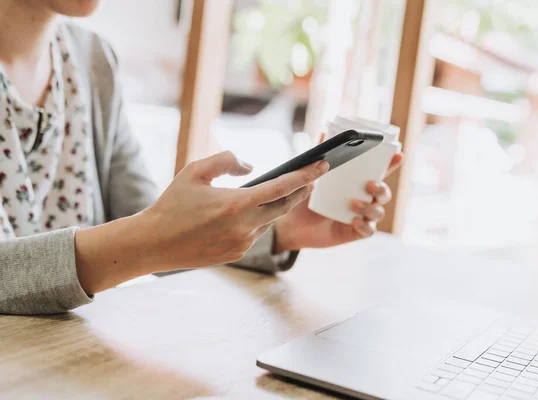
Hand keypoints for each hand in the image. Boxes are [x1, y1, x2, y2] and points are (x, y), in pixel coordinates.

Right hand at [75, 151, 328, 293]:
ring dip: (276, 206)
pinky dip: (257, 220)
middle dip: (301, 191)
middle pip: (284, 206)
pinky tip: (250, 213)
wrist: (154, 243)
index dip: (306, 175)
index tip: (323, 165)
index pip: (282, 187)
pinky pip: (255, 233)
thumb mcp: (195, 171)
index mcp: (237, 204)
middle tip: (312, 177)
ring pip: (269, 220)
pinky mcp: (236, 254)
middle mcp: (245, 226)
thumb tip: (252, 167)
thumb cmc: (172, 204)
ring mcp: (242, 243)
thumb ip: (227, 160)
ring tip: (281, 191)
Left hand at [273, 153, 402, 252]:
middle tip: (369, 184)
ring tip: (353, 203)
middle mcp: (363, 199)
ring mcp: (360, 216)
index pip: (378, 172)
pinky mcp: (353, 232)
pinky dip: (364, 226)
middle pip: (384, 193)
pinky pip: (368, 231)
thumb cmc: (304, 197)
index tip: (398, 155)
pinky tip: (354, 221)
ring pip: (378, 212)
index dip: (391, 164)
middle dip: (382, 188)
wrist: (291, 223)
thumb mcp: (309, 176)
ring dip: (370, 207)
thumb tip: (323, 133)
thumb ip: (318, 157)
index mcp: (356, 183)